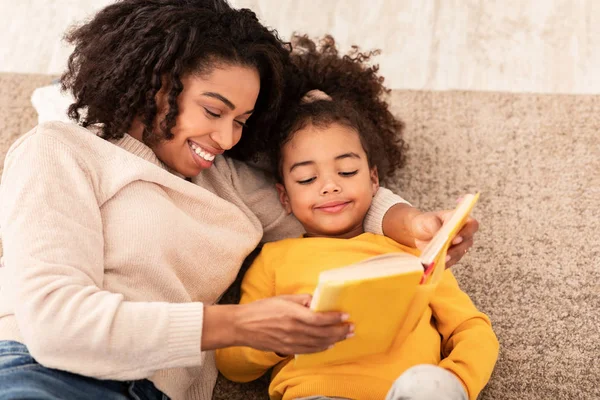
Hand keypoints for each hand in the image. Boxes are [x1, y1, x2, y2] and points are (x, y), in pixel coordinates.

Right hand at [233, 294, 351, 355]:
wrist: (242, 326)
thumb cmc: (261, 309)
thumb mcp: (282, 298)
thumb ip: (301, 300)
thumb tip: (316, 300)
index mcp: (293, 314)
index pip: (319, 318)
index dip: (334, 318)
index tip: (346, 315)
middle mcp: (294, 330)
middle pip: (322, 333)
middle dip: (340, 331)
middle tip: (352, 328)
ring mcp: (291, 341)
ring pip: (318, 343)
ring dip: (334, 340)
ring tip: (345, 336)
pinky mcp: (287, 348)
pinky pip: (308, 350)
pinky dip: (321, 349)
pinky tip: (329, 345)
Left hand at [411, 211, 478, 267]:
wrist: (418, 232)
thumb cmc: (426, 222)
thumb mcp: (428, 220)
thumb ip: (436, 226)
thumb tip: (442, 236)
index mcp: (460, 220)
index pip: (472, 225)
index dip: (466, 232)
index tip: (455, 239)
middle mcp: (463, 233)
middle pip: (468, 242)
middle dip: (457, 248)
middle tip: (447, 253)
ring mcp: (459, 245)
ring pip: (460, 253)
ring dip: (452, 257)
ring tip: (442, 260)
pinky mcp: (452, 255)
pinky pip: (452, 261)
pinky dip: (446, 263)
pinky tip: (438, 265)